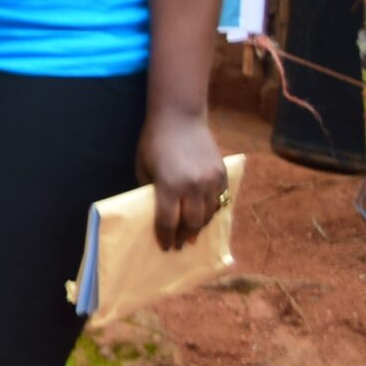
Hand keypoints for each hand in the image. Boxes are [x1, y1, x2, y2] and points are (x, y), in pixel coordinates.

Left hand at [138, 109, 227, 251]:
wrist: (180, 117)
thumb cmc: (154, 142)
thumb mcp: (143, 167)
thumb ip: (149, 192)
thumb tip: (154, 214)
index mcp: (169, 185)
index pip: (168, 221)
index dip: (165, 237)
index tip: (164, 247)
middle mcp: (193, 185)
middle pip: (192, 223)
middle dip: (184, 237)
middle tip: (179, 245)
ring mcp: (211, 180)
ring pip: (209, 214)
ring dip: (199, 226)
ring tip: (191, 233)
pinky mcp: (222, 174)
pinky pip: (220, 200)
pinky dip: (212, 211)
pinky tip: (204, 215)